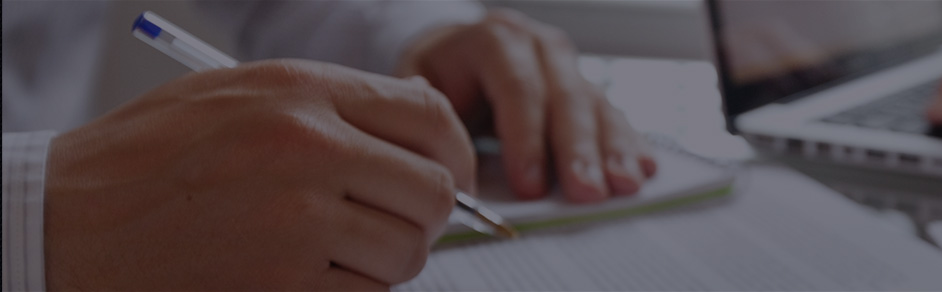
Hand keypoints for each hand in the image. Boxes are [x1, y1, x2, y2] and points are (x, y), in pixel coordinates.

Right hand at [45, 60, 474, 289]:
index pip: (431, 117)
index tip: (445, 177)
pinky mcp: (282, 283)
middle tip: (389, 226)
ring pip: (405, 254)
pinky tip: (305, 278)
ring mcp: (297, 219)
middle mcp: (309, 148)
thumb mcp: (240, 96)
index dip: (453, 154)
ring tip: (332, 253)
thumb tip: (417, 120)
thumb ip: (331, 103)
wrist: (67, 221)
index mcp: (302, 92)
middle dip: (422, 219)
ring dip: (385, 264)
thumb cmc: (148, 159)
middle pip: (432, 193)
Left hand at [396, 9, 655, 202]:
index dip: (525, 138)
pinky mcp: (585, 89)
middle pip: (566, 98)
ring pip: (596, 107)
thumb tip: (446, 151)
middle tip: (588, 193)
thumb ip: (430, 115)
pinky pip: (613, 116)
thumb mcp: (416, 86)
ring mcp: (568, 67)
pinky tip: (644, 167)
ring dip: (613, 150)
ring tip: (625, 185)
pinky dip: (629, 144)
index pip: (517, 87)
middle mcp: (540, 47)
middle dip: (578, 151)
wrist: (453, 56)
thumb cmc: (435, 78)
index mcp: (494, 40)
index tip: (529, 186)